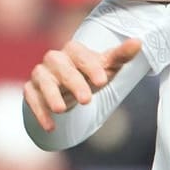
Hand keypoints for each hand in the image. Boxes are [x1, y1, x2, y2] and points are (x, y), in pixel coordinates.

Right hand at [23, 38, 142, 131]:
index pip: (81, 54)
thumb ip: (121, 56)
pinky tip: (50, 127)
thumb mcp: (107, 67)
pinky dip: (39, 112)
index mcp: (73, 50)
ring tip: (61, 110)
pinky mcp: (31, 90)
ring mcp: (41, 74)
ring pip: (42, 80)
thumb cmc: (90, 76)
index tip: (103, 80)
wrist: (68, 89)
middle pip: (62, 67)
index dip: (91, 66)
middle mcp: (54, 59)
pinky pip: (32, 98)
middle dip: (74, 83)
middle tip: (86, 100)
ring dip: (51, 95)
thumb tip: (138, 42)